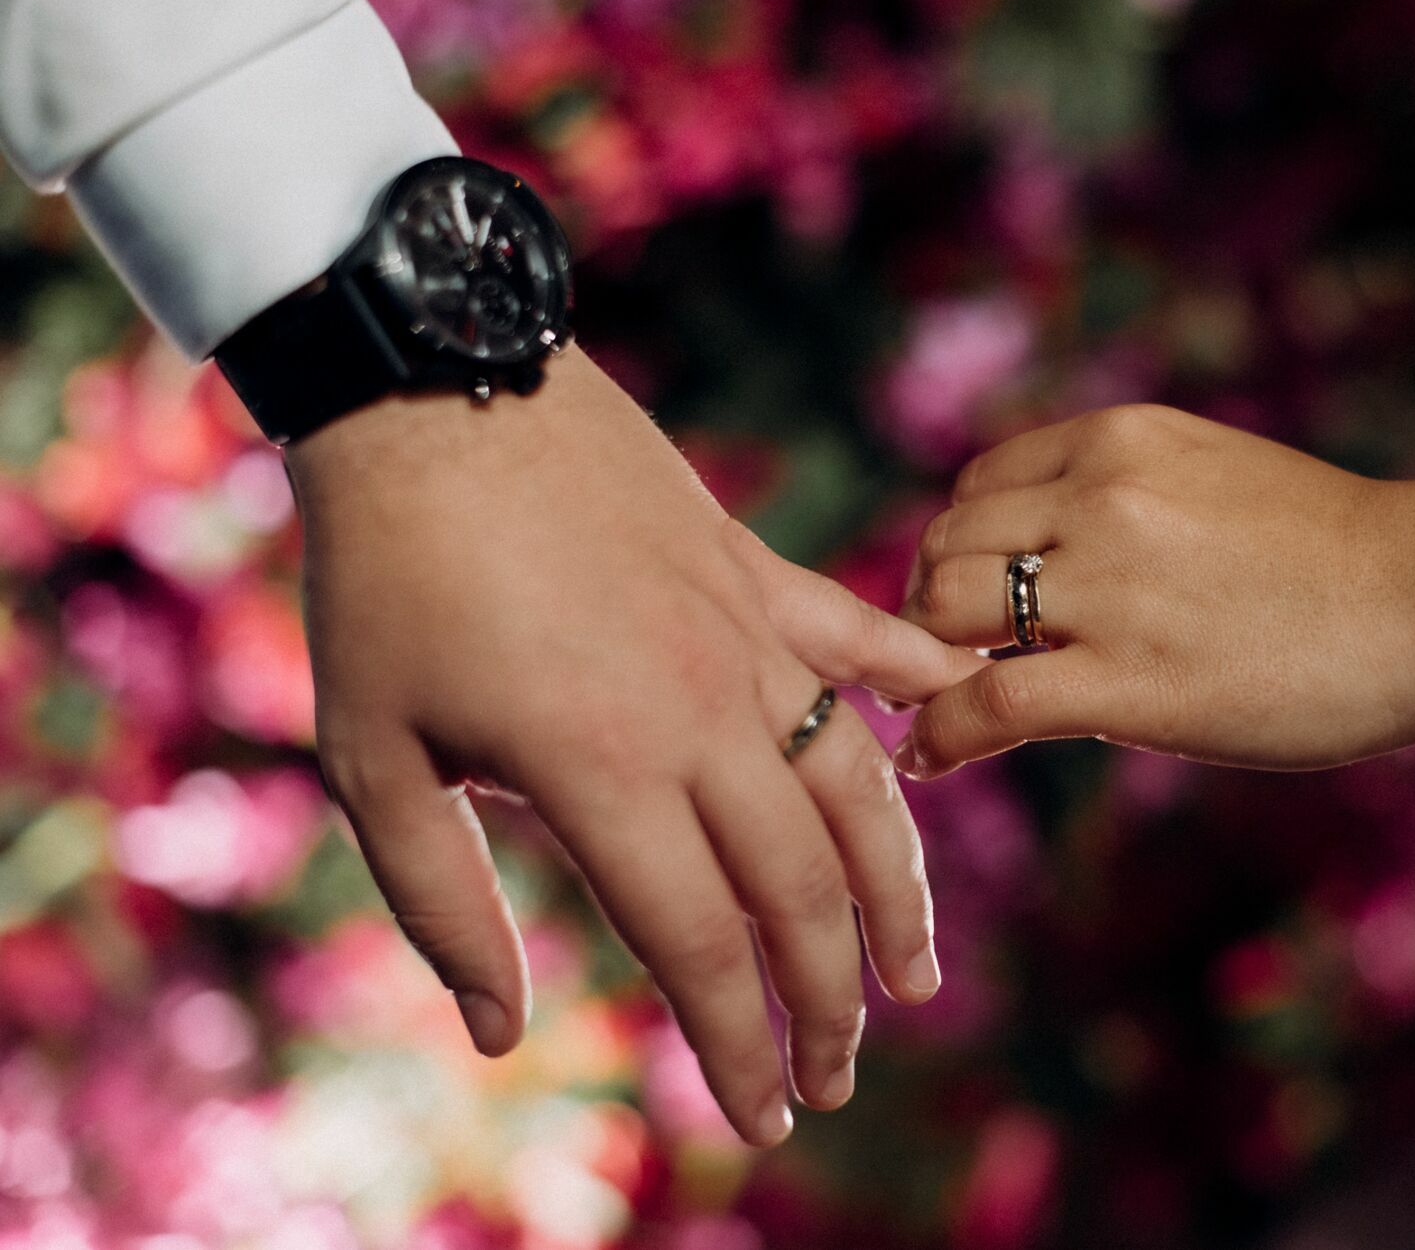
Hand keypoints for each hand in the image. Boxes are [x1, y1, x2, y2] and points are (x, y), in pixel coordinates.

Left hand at [284, 349, 983, 1145]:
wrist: (434, 390)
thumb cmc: (385, 583)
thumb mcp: (372, 758)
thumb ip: (442, 905)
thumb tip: (500, 1033)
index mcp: (604, 771)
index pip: (707, 945)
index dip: (745, 1046)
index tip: (769, 1117)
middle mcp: (704, 714)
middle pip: (801, 890)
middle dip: (830, 1002)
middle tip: (838, 1073)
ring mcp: (746, 637)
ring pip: (859, 788)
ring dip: (896, 891)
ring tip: (917, 969)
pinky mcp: (758, 571)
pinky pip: (857, 640)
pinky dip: (913, 678)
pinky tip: (950, 711)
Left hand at [893, 405, 1414, 778]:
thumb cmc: (1342, 551)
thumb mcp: (1212, 476)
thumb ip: (1125, 498)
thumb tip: (1046, 560)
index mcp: (1119, 440)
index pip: (982, 484)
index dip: (963, 546)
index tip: (971, 596)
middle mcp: (1099, 498)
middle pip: (947, 543)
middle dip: (933, 604)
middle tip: (948, 656)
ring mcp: (1108, 588)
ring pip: (945, 613)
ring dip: (927, 662)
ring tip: (940, 701)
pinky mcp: (1126, 681)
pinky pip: (985, 704)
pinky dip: (939, 736)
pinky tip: (929, 759)